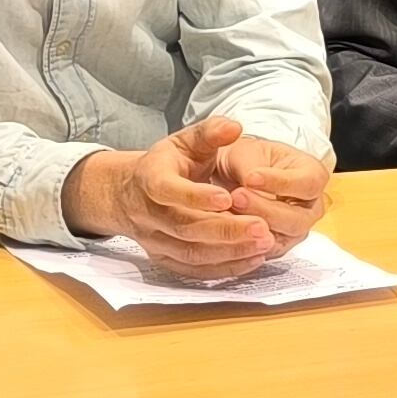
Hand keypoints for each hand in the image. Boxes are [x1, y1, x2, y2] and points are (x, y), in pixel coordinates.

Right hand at [64, 116, 288, 279]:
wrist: (131, 193)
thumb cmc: (167, 164)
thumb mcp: (184, 141)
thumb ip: (210, 132)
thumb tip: (234, 127)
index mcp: (150, 178)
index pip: (167, 190)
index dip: (196, 196)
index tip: (229, 198)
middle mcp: (148, 213)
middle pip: (185, 228)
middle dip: (225, 230)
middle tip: (262, 227)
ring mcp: (155, 240)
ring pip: (192, 253)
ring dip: (230, 251)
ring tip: (265, 241)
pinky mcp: (166, 259)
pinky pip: (195, 270)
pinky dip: (225, 267)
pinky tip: (253, 258)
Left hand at [207, 127, 331, 249]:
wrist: (232, 175)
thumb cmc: (246, 158)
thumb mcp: (247, 152)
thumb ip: (251, 167)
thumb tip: (250, 182)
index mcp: (313, 176)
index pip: (307, 184)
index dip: (280, 183)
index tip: (252, 177)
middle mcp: (310, 207)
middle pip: (297, 218)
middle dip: (265, 209)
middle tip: (237, 196)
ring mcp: (296, 230)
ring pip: (282, 238)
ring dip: (254, 228)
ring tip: (229, 211)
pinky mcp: (278, 246)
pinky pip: (265, 251)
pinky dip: (246, 242)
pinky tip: (227, 229)